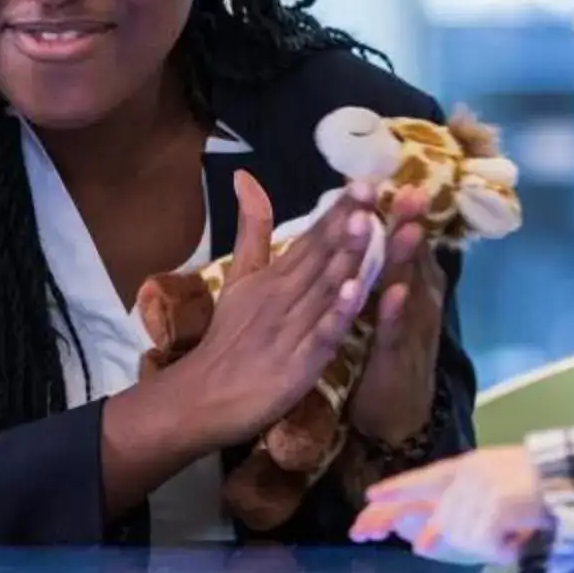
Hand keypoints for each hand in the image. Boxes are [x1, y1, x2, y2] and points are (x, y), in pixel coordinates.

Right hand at [150, 172, 374, 452]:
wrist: (202, 396)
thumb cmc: (228, 336)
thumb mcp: (239, 276)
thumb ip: (251, 228)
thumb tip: (245, 176)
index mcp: (274, 276)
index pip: (310, 237)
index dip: (337, 209)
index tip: (363, 179)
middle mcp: (284, 297)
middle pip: (320, 256)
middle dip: (347, 222)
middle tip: (371, 189)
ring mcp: (292, 330)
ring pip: (325, 289)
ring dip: (346, 258)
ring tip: (367, 225)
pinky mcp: (297, 364)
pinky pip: (320, 336)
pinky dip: (334, 315)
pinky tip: (351, 294)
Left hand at [346, 185, 444, 444]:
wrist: (393, 412)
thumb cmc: (381, 349)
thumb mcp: (378, 300)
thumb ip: (375, 261)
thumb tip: (364, 219)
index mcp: (406, 280)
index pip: (400, 236)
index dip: (393, 208)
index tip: (385, 173)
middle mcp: (415, 298)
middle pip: (412, 254)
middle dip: (410, 222)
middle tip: (411, 188)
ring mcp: (411, 327)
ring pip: (410, 286)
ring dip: (407, 259)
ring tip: (407, 228)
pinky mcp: (398, 357)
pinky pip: (396, 331)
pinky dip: (395, 312)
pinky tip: (393, 293)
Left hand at [351, 445, 552, 563]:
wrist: (573, 479)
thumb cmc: (538, 491)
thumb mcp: (494, 496)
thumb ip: (456, 515)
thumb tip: (418, 543)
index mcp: (468, 468)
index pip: (424, 479)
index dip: (396, 489)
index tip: (368, 499)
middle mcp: (469, 475)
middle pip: (437, 518)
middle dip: (412, 527)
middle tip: (378, 532)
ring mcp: (482, 488)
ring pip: (459, 536)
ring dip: (485, 546)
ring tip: (510, 534)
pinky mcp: (496, 503)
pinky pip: (484, 543)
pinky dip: (501, 549)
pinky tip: (516, 540)